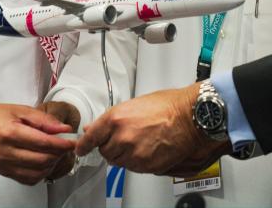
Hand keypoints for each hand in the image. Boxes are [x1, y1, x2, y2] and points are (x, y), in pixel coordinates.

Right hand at [0, 102, 75, 184]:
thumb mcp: (18, 110)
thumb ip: (43, 120)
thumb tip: (63, 129)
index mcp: (10, 132)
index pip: (43, 142)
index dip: (62, 144)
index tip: (71, 141)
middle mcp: (5, 152)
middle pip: (41, 160)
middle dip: (59, 154)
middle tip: (65, 146)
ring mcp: (3, 165)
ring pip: (36, 173)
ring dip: (51, 165)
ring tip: (54, 153)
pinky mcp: (2, 172)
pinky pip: (26, 180)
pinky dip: (39, 174)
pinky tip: (42, 163)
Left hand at [76, 83, 229, 175]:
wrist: (191, 117)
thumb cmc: (169, 106)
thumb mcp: (136, 104)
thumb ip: (114, 119)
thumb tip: (98, 127)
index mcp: (117, 118)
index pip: (91, 137)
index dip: (84, 145)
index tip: (80, 148)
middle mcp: (122, 137)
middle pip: (105, 152)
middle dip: (112, 147)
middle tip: (126, 138)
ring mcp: (134, 153)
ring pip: (119, 161)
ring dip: (125, 155)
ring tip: (142, 142)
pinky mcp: (146, 165)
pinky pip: (134, 168)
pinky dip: (138, 161)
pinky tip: (149, 148)